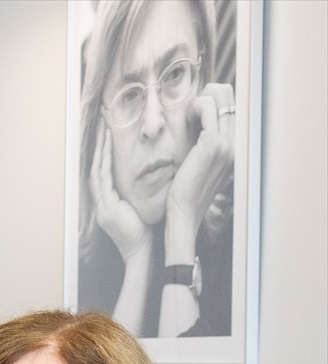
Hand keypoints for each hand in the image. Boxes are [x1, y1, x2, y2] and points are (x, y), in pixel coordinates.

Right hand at [91, 120, 150, 264]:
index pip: (103, 173)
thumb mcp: (140, 208)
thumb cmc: (144, 233)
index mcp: (108, 202)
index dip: (104, 153)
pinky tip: (107, 148)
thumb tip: (151, 176)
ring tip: (104, 130)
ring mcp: (101, 204)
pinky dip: (103, 162)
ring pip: (96, 170)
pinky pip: (102, 180)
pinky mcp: (105, 208)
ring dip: (99, 149)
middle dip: (98, 146)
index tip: (108, 134)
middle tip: (102, 124)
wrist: (140, 253)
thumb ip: (137, 193)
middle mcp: (101, 202)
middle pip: (96, 168)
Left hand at [164, 82, 235, 258]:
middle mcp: (237, 141)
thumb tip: (197, 117)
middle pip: (229, 93)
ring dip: (199, 100)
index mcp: (236, 145)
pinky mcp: (213, 144)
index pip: (232, 103)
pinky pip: (207, 107)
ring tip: (187, 120)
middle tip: (189, 114)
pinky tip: (185, 123)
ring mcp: (228, 142)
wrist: (183, 214)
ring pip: (221, 95)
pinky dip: (194, 108)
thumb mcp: (199, 161)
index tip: (193, 116)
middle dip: (206, 95)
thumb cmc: (185, 190)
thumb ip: (205, 140)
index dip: (211, 100)